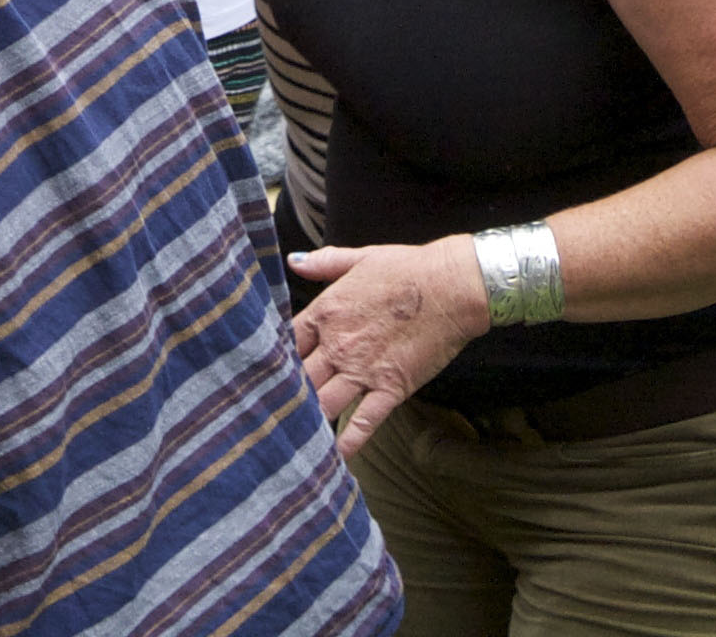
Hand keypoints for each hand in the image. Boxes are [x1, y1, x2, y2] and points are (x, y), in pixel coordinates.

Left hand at [284, 236, 491, 456]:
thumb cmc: (408, 268)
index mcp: (326, 311)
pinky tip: (333, 458)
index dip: (273, 358)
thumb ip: (324, 263)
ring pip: (322, 403)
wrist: (452, 286)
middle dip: (283, 394)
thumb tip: (293, 262)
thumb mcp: (360, 258)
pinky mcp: (390, 388)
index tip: (263, 372)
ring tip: (291, 437)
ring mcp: (363, 369)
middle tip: (268, 412)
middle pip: (298, 378)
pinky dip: (347, 441)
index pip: (285, 342)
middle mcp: (338, 344)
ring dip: (307, 420)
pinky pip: (363, 421)